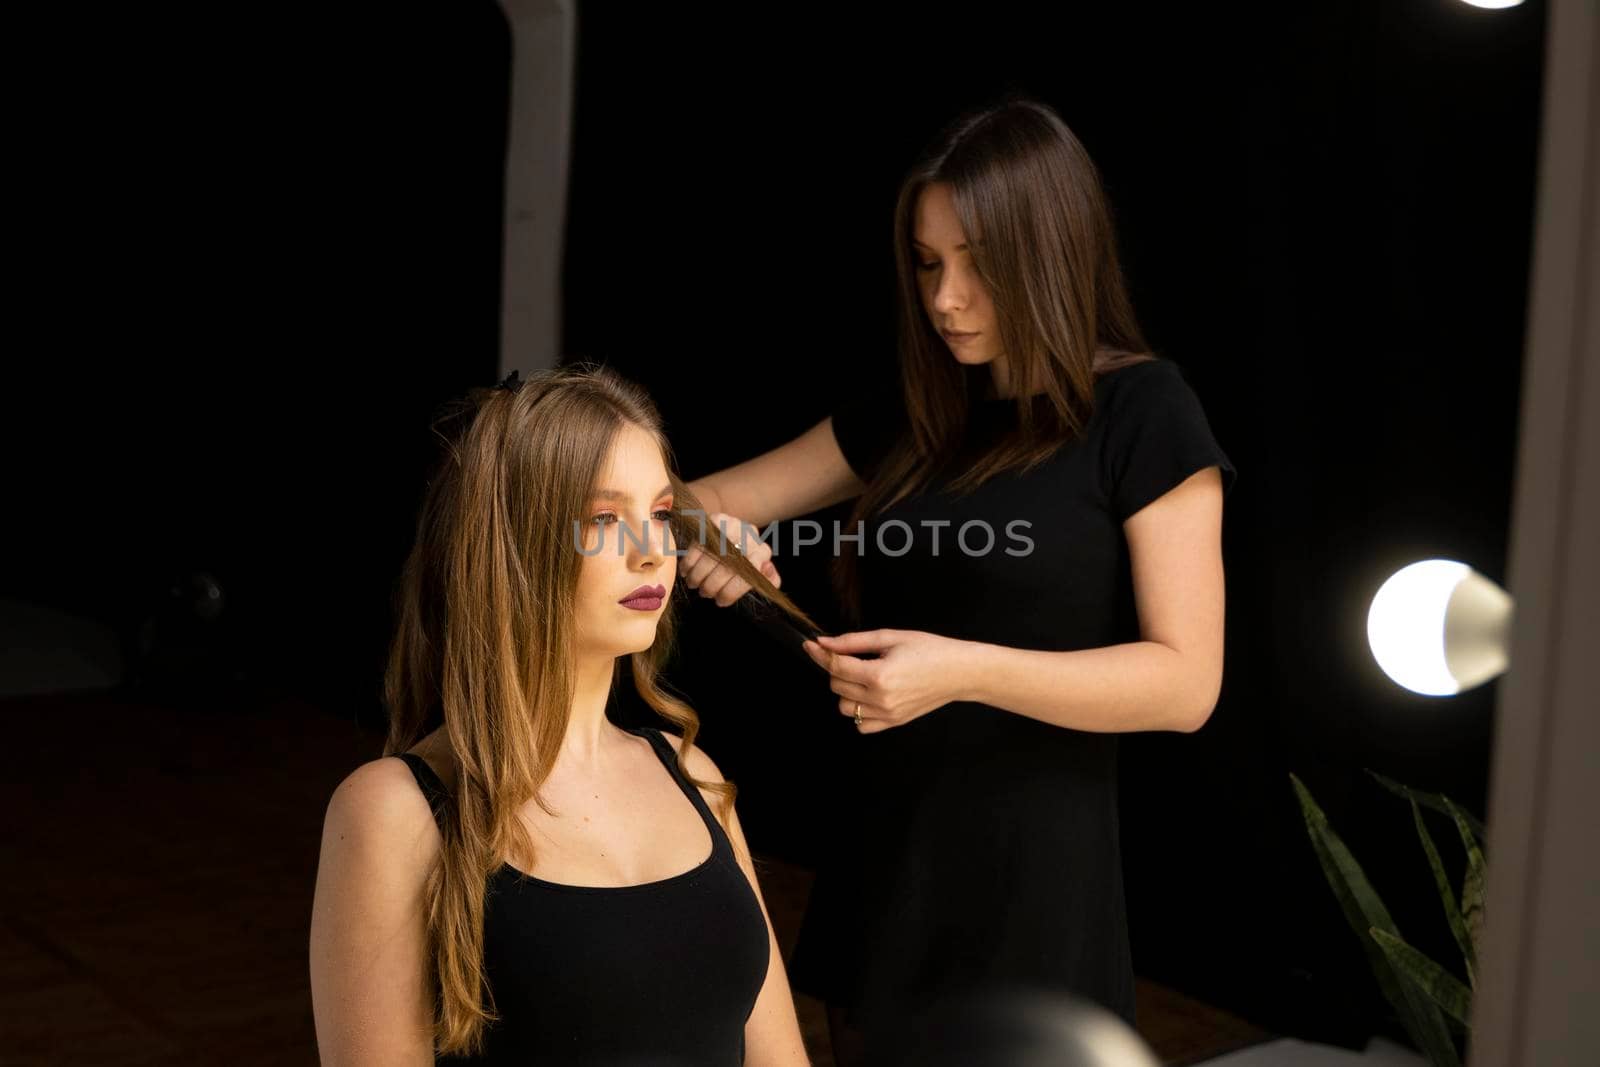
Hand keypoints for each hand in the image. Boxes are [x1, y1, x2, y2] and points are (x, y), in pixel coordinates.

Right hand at [678, 511, 781, 607]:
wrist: (732, 534)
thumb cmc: (744, 562)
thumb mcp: (758, 573)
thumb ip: (768, 578)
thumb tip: (769, 574)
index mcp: (761, 552)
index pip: (749, 573)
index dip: (732, 591)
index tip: (720, 601)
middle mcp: (749, 535)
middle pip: (728, 565)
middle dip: (712, 584)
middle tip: (705, 593)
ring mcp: (732, 525)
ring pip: (711, 554)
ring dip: (698, 574)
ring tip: (693, 584)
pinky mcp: (714, 520)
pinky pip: (698, 543)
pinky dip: (689, 561)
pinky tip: (685, 571)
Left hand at [801, 629, 972, 733]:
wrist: (959, 672)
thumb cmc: (929, 649)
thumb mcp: (890, 637)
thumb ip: (853, 642)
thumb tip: (824, 643)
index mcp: (879, 674)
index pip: (836, 666)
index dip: (820, 654)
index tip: (810, 645)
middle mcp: (880, 698)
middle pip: (836, 686)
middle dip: (836, 669)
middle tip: (851, 657)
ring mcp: (887, 714)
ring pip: (844, 707)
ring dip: (845, 691)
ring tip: (863, 676)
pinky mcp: (893, 723)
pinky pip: (861, 724)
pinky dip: (859, 711)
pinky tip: (869, 695)